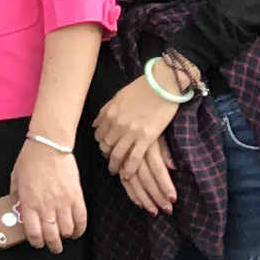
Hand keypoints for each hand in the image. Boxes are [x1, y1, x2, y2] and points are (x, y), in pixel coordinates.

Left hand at [7, 136, 87, 252]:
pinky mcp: (75, 196)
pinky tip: (76, 231)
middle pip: (51, 236)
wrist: (48, 146)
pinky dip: (79, 229)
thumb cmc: (30, 160)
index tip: (38, 243)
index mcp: (29, 202)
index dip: (36, 242)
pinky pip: (81, 219)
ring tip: (65, 237)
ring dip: (66, 237)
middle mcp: (45, 205)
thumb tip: (17, 209)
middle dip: (53, 246)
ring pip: (66, 230)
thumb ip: (16, 196)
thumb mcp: (15, 179)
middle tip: (54, 247)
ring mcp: (62, 202)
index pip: (33, 232)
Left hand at [94, 80, 179, 215]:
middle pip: (106, 146)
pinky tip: (127, 175)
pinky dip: (129, 168)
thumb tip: (96, 124)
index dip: (100, 144)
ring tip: (116, 172)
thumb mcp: (118, 96)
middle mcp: (117, 124)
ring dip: (114, 166)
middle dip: (106, 156)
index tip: (104, 149)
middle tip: (109, 163)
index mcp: (109, 113)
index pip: (98, 135)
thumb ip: (106, 111)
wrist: (163, 84)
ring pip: (117, 154)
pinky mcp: (146, 137)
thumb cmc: (142, 88)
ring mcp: (131, 132)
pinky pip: (134, 158)